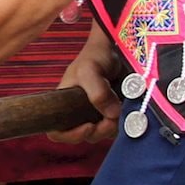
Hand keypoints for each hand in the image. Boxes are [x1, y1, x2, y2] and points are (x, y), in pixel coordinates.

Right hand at [50, 28, 122, 144]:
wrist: (116, 49)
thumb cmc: (94, 56)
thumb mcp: (89, 70)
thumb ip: (96, 92)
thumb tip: (111, 114)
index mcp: (64, 105)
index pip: (57, 132)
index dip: (69, 135)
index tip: (88, 126)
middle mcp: (79, 113)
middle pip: (85, 136)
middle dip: (99, 131)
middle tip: (111, 120)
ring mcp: (98, 115)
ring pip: (103, 133)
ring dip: (113, 126)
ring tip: (120, 109)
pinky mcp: (115, 113)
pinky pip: (118, 127)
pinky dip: (124, 122)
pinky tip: (127, 108)